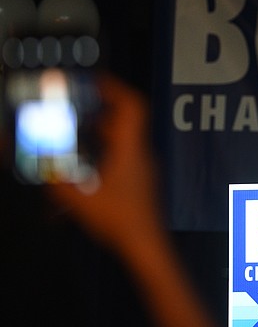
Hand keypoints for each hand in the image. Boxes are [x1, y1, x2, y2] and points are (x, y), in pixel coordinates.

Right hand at [46, 73, 161, 251]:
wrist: (146, 245)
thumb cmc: (120, 220)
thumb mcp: (80, 200)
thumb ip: (57, 181)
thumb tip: (42, 167)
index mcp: (131, 149)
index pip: (132, 106)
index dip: (115, 88)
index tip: (96, 81)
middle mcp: (141, 153)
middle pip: (125, 121)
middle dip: (99, 111)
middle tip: (75, 108)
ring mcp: (144, 167)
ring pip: (124, 138)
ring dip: (101, 132)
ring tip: (75, 133)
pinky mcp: (142, 180)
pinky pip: (124, 154)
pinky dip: (105, 149)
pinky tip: (87, 163)